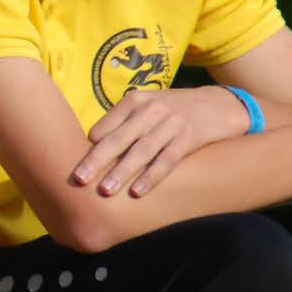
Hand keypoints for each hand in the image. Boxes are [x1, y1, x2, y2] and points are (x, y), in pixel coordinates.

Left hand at [71, 86, 246, 196]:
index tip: (71, 166)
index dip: (89, 148)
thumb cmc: (175, 110)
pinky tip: (138, 191)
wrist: (221, 104)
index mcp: (135, 101)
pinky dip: (152, 176)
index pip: (105, 126)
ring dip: (122, 171)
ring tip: (105, 190)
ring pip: (141, 150)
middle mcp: (151, 109)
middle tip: (79, 179)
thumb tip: (92, 145)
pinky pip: (168, 159)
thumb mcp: (148, 106)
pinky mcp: (190, 137)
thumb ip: (123, 122)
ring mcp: (171, 123)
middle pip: (119, 138)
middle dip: (97, 160)